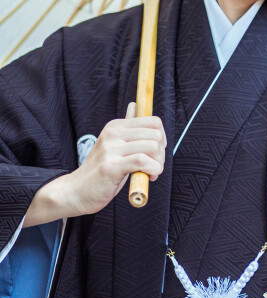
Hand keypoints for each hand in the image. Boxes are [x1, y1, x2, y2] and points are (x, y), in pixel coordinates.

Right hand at [24, 103, 165, 224]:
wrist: (75, 192)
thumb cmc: (99, 171)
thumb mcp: (113, 145)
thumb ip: (126, 129)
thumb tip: (134, 105)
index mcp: (115, 126)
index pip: (153, 122)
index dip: (162, 138)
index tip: (157, 153)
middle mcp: (113, 134)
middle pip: (156, 135)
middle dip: (162, 153)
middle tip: (155, 167)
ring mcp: (110, 149)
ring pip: (152, 147)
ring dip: (158, 163)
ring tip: (151, 173)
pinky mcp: (111, 166)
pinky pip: (142, 161)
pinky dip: (153, 169)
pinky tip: (148, 177)